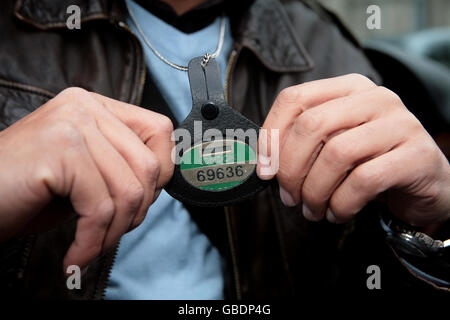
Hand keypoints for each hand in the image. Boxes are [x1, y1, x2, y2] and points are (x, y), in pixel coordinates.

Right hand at [0, 87, 173, 270]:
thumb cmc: (29, 193)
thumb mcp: (87, 173)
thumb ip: (122, 166)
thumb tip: (164, 177)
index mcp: (95, 107)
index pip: (160, 130)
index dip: (162, 171)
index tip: (143, 200)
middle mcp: (85, 107)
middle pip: (148, 166)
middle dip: (137, 211)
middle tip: (111, 231)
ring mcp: (72, 124)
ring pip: (129, 190)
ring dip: (114, 231)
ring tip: (92, 244)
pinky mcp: (59, 150)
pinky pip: (101, 207)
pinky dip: (93, 240)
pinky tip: (77, 254)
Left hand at [258, 74, 449, 228]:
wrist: (423, 183)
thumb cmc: (369, 163)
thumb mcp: (333, 145)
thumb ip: (303, 145)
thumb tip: (264, 164)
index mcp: (348, 88)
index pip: (294, 98)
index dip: (271, 135)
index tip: (264, 170)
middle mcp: (374, 97)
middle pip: (311, 125)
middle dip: (290, 168)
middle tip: (288, 197)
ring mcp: (399, 123)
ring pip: (336, 154)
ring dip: (315, 192)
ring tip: (312, 210)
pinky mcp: (416, 154)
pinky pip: (364, 180)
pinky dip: (341, 204)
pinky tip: (337, 213)